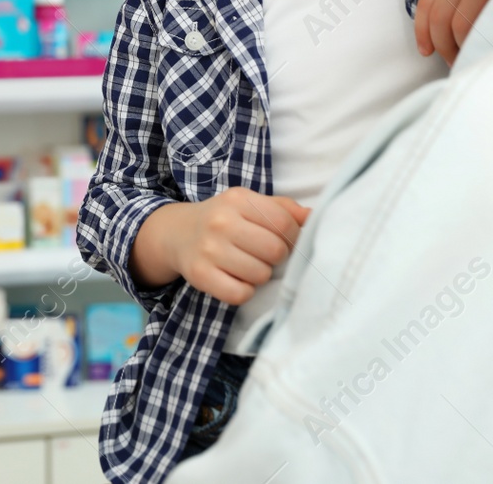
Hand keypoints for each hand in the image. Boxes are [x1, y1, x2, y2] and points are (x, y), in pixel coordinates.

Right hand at [130, 188, 309, 305]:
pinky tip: (235, 278)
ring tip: (247, 265)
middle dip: (276, 257)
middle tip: (263, 254)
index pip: (285, 223)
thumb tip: (315, 217)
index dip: (293, 237)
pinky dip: (243, 291)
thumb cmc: (225, 219)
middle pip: (275, 251)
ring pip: (260, 274)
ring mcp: (209, 249)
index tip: (285, 241)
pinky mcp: (200, 275)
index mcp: (238, 199)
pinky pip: (240, 294)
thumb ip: (284, 209)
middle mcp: (221, 222)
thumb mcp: (250, 204)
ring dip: (259, 274)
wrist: (177, 233)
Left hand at [414, 0, 492, 65]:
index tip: (426, 51)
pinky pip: (485, 25)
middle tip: (454, 61)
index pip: (427, 2)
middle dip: (443, 46)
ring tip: (472, 57)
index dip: (422, 32)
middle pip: (439, 17)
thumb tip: (442, 38)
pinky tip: (490, 48)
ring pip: (459, 24)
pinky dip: (482, 42)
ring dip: (461, 48)